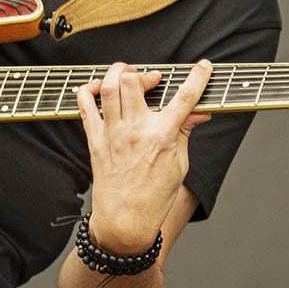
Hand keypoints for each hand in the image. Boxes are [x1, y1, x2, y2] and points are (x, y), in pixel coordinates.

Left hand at [75, 60, 212, 253]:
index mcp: (162, 137)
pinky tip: (99, 89)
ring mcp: (112, 133)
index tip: (204, 66)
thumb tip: (196, 113)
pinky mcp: (95, 139)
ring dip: (117, 73)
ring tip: (126, 76)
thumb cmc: (154, 198)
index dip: (198, 77)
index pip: (185, 98)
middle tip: (152, 80)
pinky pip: (84, 105)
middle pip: (134, 81)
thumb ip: (184, 133)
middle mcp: (136, 131)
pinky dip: (88, 90)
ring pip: (108, 86)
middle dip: (145, 73)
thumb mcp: (180, 165)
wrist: (125, 221)